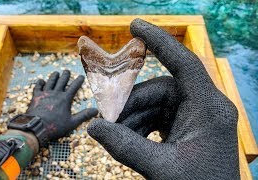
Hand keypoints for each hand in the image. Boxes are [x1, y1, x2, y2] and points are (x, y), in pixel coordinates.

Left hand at [27, 70, 97, 141]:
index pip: (74, 87)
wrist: (37, 127)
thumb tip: (96, 111)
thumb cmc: (55, 126)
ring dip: (54, 76)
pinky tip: (41, 80)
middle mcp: (56, 94)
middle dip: (65, 75)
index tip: (81, 76)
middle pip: (62, 81)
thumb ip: (84, 115)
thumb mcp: (72, 123)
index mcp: (65, 99)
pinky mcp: (36, 97)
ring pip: (50, 82)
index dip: (78, 81)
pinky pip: (38, 87)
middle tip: (67, 71)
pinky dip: (40, 83)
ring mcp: (45, 94)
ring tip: (56, 73)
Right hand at [87, 19, 238, 178]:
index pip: (184, 63)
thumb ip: (124, 147)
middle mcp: (203, 107)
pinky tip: (126, 139)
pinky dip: (139, 126)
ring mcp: (193, 117)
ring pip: (153, 105)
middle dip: (129, 104)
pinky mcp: (184, 127)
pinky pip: (156, 117)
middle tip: (105, 119)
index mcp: (209, 109)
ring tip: (113, 134)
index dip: (159, 41)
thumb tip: (92, 128)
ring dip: (131, 119)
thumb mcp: (160, 168)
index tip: (135, 25)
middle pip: (158, 90)